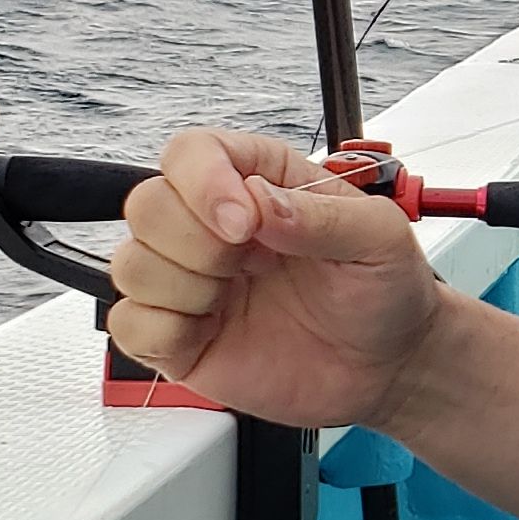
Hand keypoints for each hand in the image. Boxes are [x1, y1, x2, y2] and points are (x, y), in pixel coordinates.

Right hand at [105, 127, 446, 425]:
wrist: (390, 366)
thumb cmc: (385, 290)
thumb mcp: (379, 239)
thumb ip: (321, 215)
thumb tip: (256, 200)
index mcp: (257, 181)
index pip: (190, 153)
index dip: (202, 182)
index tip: (243, 224)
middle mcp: (213, 226)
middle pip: (146, 205)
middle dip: (193, 242)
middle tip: (250, 267)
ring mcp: (193, 281)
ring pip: (131, 264)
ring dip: (182, 288)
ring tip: (236, 301)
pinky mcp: (181, 338)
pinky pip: (129, 325)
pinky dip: (160, 331)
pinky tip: (208, 333)